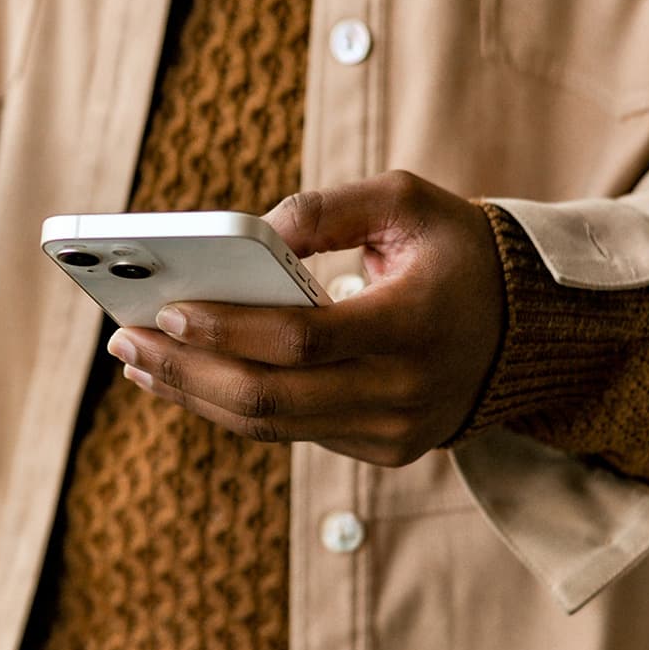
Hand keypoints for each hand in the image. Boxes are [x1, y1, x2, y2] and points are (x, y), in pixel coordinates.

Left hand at [106, 171, 506, 466]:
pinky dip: (231, 405)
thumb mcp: (405, 201)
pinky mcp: (379, 448)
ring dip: (195, 395)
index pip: (304, 339)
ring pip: (271, 426)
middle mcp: (403, 392)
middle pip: (272, 399)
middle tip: (125, 340)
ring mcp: (392, 431)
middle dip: (187, 371)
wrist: (523, 328)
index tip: (168, 309)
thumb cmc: (456, 250)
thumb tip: (249, 232)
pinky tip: (187, 378)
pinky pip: (289, 433)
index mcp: (415, 325)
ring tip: (138, 361)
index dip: (230, 329)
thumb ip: (326, 206)